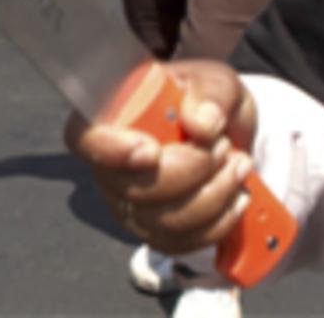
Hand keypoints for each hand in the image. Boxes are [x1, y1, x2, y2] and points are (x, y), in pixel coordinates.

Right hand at [64, 60, 254, 257]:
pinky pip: (184, 242)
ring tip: (238, 163)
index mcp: (111, 117)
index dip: (111, 151)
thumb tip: (202, 123)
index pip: (86, 139)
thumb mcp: (215, 81)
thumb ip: (211, 93)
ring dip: (214, 195)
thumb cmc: (205, 102)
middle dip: (190, 170)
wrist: (224, 137)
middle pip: (133, 189)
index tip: (152, 151)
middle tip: (223, 144)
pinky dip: (220, 221)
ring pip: (164, 221)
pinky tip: (236, 194)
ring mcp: (131, 206)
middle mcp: (111, 167)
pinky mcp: (156, 233)